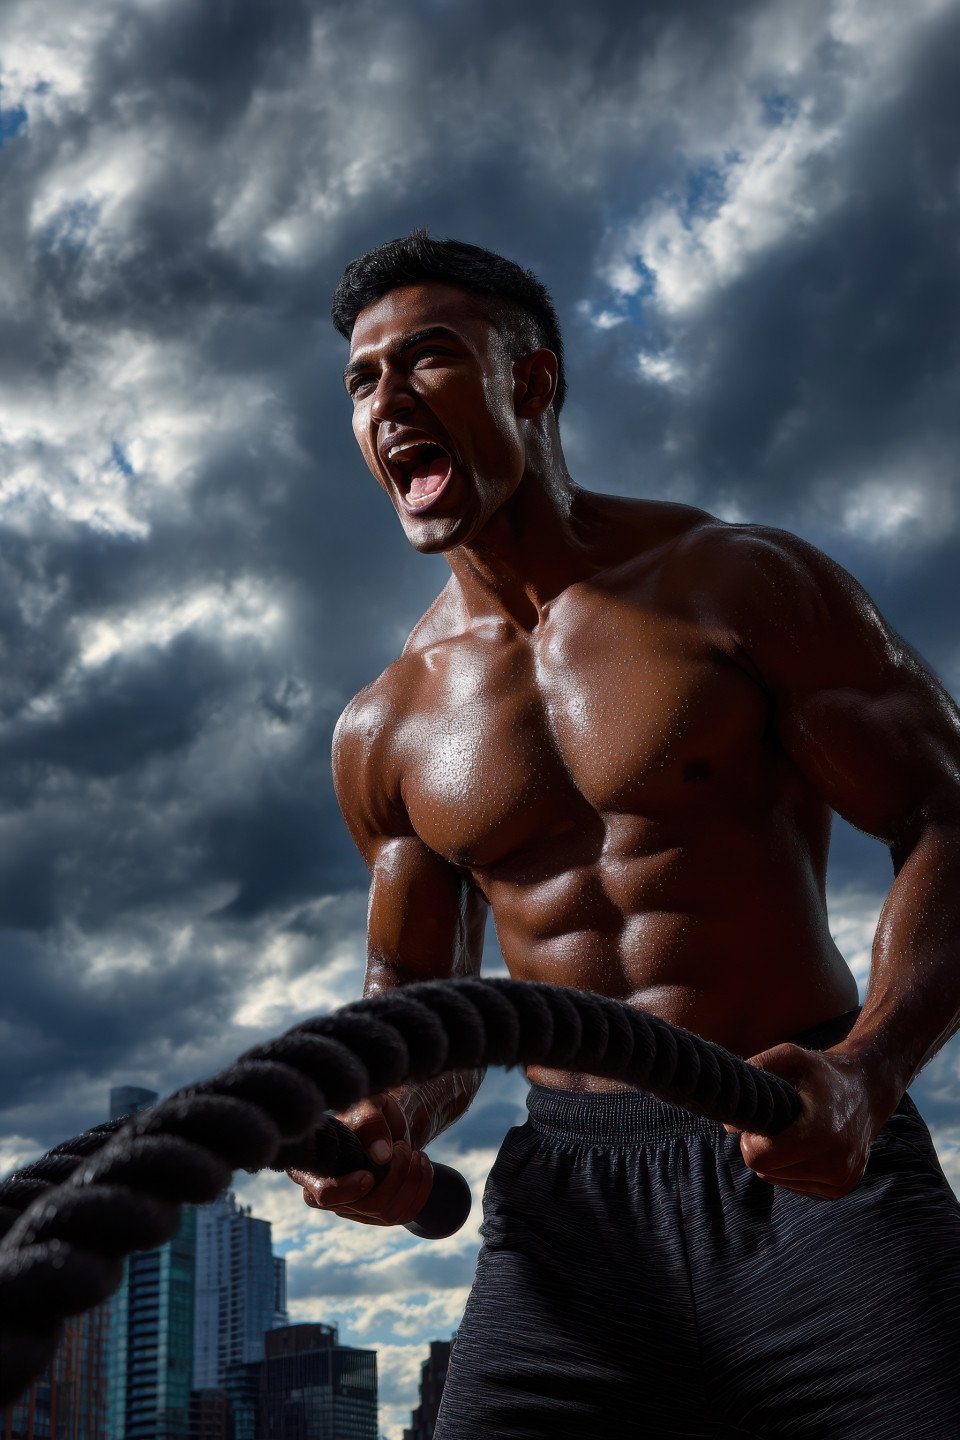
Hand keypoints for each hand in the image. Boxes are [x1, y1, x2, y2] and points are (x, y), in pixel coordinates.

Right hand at [288, 1091, 433, 1226]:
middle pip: (364, 1205)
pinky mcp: (379, 1213)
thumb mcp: (369, 1104)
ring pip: (387, 1212)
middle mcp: (332, 1193)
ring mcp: (356, 1207)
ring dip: (410, 1180)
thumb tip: (380, 1156)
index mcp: (315, 1167)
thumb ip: (369, 1122)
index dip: (348, 1189)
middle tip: (403, 1147)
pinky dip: (422, 1187)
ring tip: (415, 1153)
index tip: (370, 1174)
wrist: (393, 1125)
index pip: (323, 1195)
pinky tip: (422, 1164)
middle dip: (393, 1176)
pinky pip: (404, 1213)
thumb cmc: (372, 1112)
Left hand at [724, 1043, 889, 1199]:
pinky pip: (794, 1186)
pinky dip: (790, 1168)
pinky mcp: (841, 1188)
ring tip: (793, 1132)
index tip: (759, 1122)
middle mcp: (836, 1163)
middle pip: (766, 1171)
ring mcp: (841, 1180)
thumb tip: (727, 1124)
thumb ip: (755, 1073)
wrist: (868, 1090)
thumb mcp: (790, 1056)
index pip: (761, 1158)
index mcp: (822, 1132)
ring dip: (776, 1159)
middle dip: (762, 1148)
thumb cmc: (823, 1072)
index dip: (750, 1141)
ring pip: (778, 1180)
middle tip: (775, 1125)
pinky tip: (805, 1146)